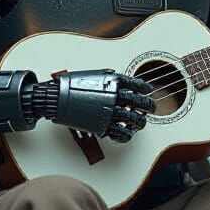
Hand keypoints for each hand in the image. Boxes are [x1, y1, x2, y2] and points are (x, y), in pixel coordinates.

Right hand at [36, 70, 154, 142]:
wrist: (58, 98)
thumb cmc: (73, 84)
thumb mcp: (95, 74)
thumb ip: (111, 78)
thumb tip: (122, 80)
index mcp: (114, 83)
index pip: (138, 86)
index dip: (146, 89)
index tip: (148, 91)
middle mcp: (116, 98)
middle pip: (141, 104)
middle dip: (150, 107)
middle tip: (151, 108)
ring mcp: (110, 113)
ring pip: (135, 121)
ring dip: (140, 122)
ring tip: (140, 122)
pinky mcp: (103, 127)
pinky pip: (122, 134)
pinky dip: (127, 135)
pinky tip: (127, 133)